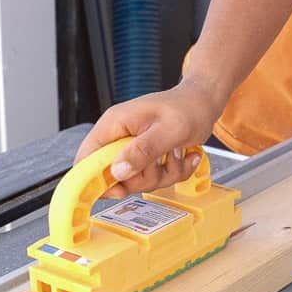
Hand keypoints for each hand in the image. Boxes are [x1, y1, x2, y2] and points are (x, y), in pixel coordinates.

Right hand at [73, 78, 226, 197]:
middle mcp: (119, 137)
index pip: (86, 158)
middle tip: (162, 160)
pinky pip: (154, 178)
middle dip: (144, 177)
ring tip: (177, 153)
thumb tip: (119, 171)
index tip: (120, 190)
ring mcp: (133, 148)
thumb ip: (143, 150)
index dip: (96, 180)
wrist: (205, 101)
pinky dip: (173, 173)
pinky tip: (184, 155)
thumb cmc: (189, 107)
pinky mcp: (147, 156)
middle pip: (115, 176)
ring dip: (163, 174)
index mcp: (114, 125)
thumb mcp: (169, 130)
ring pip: (137, 180)